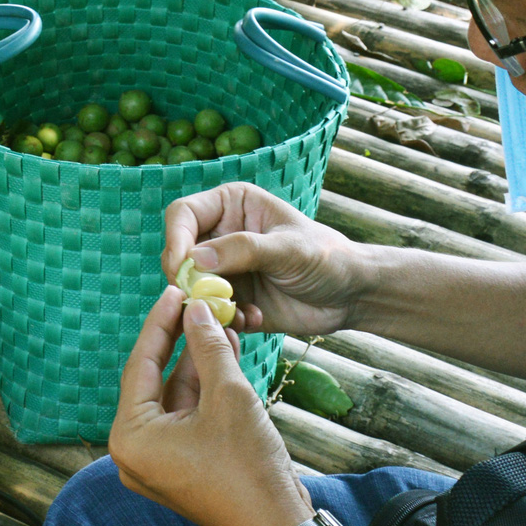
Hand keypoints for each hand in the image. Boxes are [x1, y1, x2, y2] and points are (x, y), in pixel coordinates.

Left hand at [111, 288, 312, 525]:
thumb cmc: (248, 466)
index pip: (139, 365)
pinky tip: (223, 353)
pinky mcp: (180, 465)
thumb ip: (207, 347)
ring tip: (218, 321)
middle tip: (194, 301)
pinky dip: (203, 389)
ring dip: (196, 362)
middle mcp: (133, 451)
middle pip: (154, 380)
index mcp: (130, 437)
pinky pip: (186, 416)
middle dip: (179, 340)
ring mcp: (156, 461)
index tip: (174, 291)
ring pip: (173, 396)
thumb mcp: (228, 395)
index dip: (160, 323)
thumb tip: (196, 309)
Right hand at [160, 183, 369, 336]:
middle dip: (189, 279)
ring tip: (240, 312)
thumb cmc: (325, 257)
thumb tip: (195, 258)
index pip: (183, 214)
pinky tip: (254, 319)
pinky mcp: (229, 299)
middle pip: (178, 253)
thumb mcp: (288, 249)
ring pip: (189, 287)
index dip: (175, 239)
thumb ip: (243, 249)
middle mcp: (220, 234)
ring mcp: (223, 269)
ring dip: (208, 304)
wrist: (349, 295)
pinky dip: (224, 320)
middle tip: (208, 298)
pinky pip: (207, 312)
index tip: (181, 268)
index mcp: (231, 205)